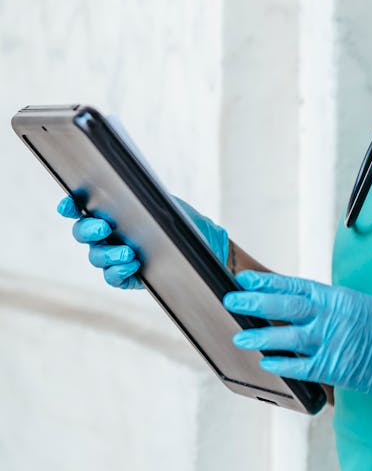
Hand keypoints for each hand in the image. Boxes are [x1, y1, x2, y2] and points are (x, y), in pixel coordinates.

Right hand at [57, 194, 228, 289]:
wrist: (204, 243)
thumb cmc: (180, 218)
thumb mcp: (164, 203)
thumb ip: (143, 200)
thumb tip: (131, 194)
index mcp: (112, 212)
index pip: (82, 208)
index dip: (70, 207)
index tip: (68, 206)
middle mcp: (107, 235)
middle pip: (83, 233)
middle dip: (89, 230)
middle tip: (104, 228)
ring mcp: (114, 256)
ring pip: (97, 256)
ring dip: (109, 254)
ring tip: (129, 252)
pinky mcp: (126, 276)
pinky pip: (113, 276)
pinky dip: (119, 271)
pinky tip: (133, 265)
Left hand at [222, 271, 371, 403]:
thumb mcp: (354, 304)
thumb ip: (325, 304)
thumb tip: (294, 303)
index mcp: (335, 297)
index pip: (294, 285)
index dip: (267, 282)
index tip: (244, 279)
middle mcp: (332, 315)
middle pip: (286, 305)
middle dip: (255, 302)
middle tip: (232, 300)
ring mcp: (332, 341)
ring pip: (288, 336)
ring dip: (261, 336)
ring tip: (240, 337)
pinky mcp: (335, 366)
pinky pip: (301, 365)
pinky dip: (282, 363)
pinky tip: (267, 362)